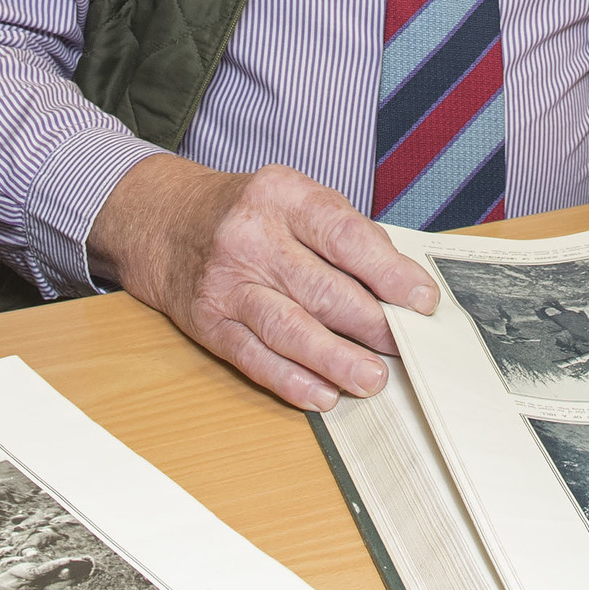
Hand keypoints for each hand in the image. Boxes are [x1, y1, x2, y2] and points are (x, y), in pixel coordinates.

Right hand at [88, 157, 440, 412]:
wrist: (165, 222)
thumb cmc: (249, 213)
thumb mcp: (295, 199)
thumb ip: (346, 235)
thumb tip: (402, 286)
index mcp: (282, 195)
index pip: (345, 236)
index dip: (389, 272)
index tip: (423, 300)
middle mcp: (250, 236)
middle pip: (322, 288)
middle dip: (372, 324)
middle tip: (406, 347)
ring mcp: (226, 281)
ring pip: (290, 328)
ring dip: (336, 359)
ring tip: (373, 379)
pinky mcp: (209, 321)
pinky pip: (254, 357)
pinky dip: (292, 380)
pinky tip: (324, 394)